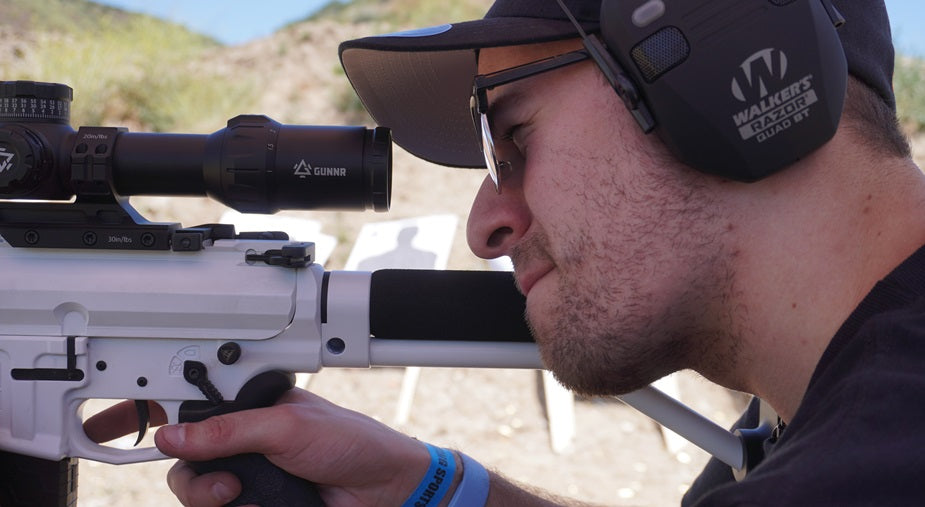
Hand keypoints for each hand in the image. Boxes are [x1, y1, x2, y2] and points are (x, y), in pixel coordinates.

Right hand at [154, 388, 433, 506]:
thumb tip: (173, 437)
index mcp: (248, 405)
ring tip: (242, 495)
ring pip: (194, 489)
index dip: (146, 412)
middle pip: (181, 458)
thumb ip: (228, 431)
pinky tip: (256, 506)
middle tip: (220, 482)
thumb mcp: (287, 428)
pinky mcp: (254, 503)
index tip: (107, 426)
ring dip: (211, 497)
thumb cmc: (351, 443)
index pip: (187, 402)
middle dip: (191, 474)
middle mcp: (242, 439)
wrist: (382, 491)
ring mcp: (246, 474)